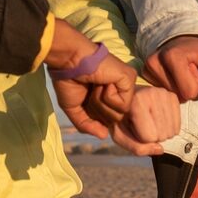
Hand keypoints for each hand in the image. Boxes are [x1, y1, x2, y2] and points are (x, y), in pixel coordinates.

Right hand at [47, 20, 136, 138]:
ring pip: (119, 114)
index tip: (86, 101)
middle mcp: (119, 91)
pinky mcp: (129, 79)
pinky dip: (107, 97)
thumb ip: (86, 124)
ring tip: (96, 85)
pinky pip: (123, 105)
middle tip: (90, 91)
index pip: (109, 120)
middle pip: (115, 120)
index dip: (96, 117)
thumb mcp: (74, 108)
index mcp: (109, 96)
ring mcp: (126, 85)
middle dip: (97, 111)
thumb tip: (103, 135)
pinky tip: (102, 82)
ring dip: (101, 103)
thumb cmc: (69, 80)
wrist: (68, 61)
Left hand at [104, 86, 180, 155]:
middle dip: (152, 136)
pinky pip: (178, 126)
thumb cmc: (121, 116)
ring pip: (172, 132)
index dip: (140, 138)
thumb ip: (136, 147)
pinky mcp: (172, 96)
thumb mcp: (120, 135)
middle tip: (141, 124)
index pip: (149, 137)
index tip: (133, 127)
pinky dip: (169, 128)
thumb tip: (160, 149)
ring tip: (149, 121)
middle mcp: (151, 94)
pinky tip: (158, 119)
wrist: (124, 97)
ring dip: (161, 133)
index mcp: (135, 102)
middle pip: (162, 135)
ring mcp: (164, 94)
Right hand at [143, 35, 197, 101]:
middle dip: (188, 86)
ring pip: (170, 95)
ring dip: (179, 87)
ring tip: (181, 71)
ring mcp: (146, 68)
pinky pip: (162, 91)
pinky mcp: (144, 73)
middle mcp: (154, 62)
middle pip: (179, 95)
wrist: (183, 40)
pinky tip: (172, 73)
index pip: (190, 92)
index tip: (197, 70)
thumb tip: (193, 96)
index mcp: (172, 56)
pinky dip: (170, 86)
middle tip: (189, 71)